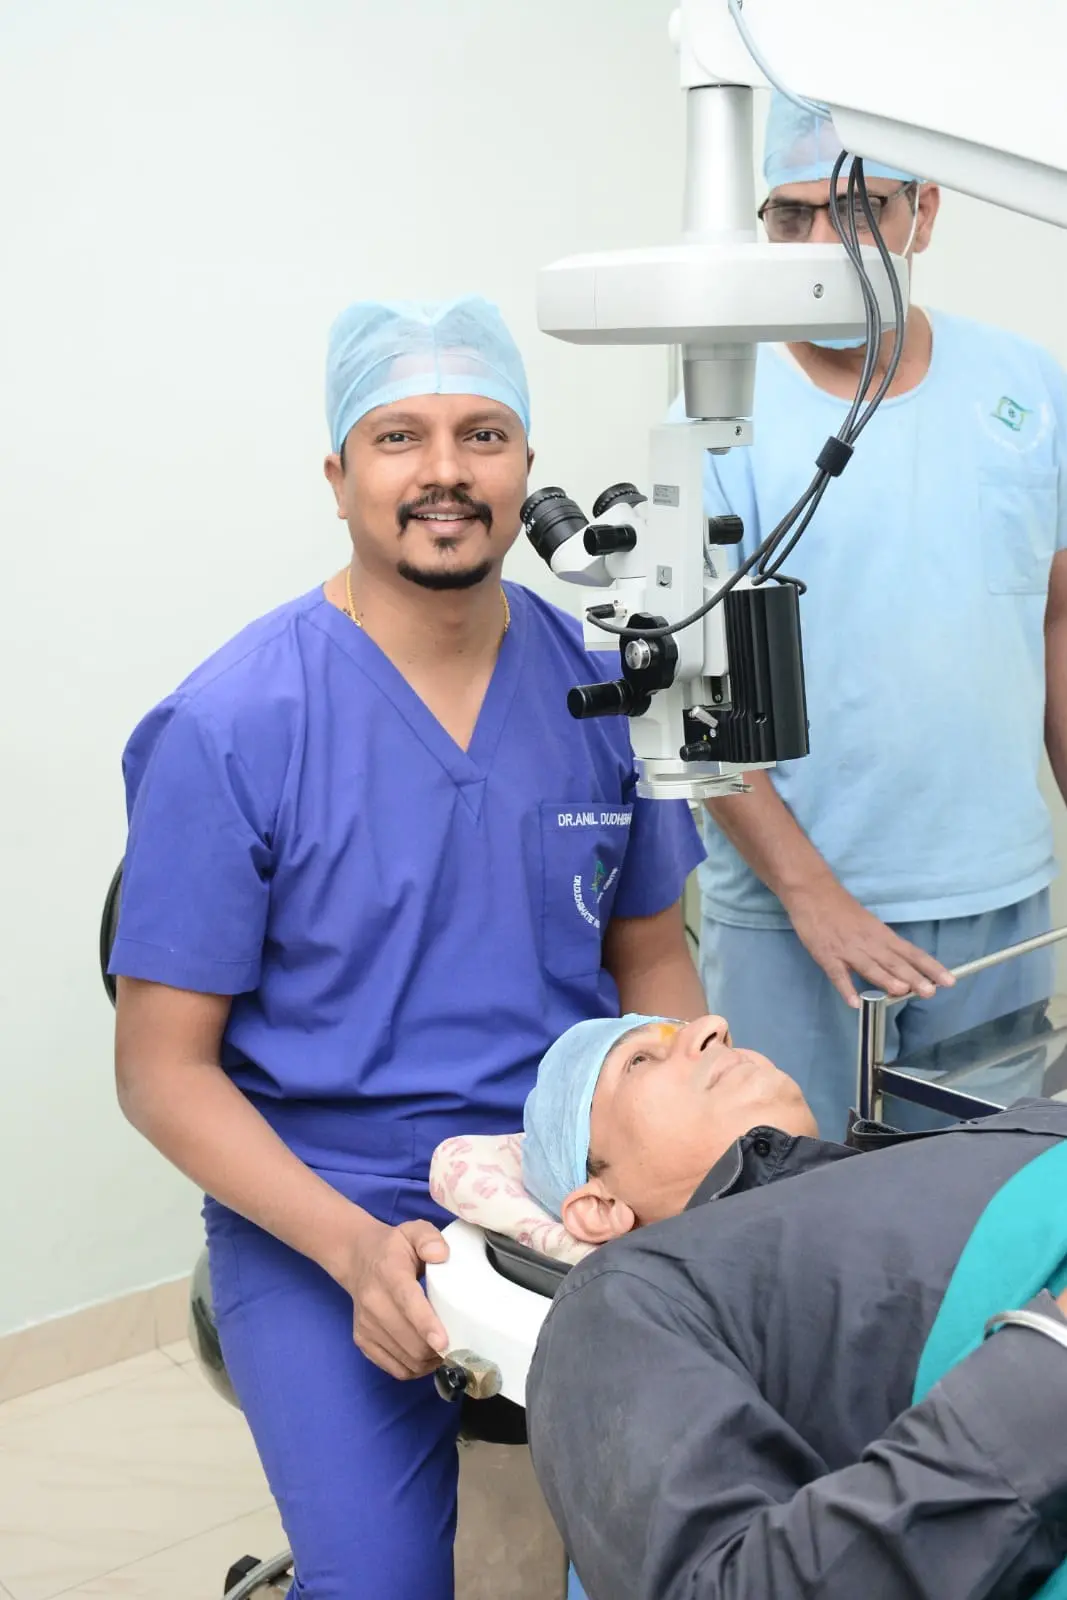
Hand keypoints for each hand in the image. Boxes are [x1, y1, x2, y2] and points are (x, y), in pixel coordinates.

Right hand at [340, 1217, 450, 1380]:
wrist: (358, 1259)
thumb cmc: (394, 1247)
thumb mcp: (413, 1230)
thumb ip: (429, 1238)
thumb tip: (441, 1255)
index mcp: (389, 1274)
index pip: (408, 1303)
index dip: (426, 1324)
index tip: (443, 1342)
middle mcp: (373, 1303)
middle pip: (409, 1340)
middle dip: (436, 1350)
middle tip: (460, 1346)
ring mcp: (366, 1325)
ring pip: (405, 1359)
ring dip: (429, 1361)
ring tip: (445, 1351)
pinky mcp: (362, 1340)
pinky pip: (394, 1368)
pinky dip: (415, 1369)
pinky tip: (427, 1357)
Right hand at [784, 877, 954, 1008]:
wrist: (813, 892)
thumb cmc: (843, 909)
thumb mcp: (869, 924)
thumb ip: (883, 947)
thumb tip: (902, 970)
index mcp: (881, 935)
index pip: (911, 953)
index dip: (930, 967)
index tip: (949, 980)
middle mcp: (869, 943)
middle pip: (894, 962)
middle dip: (913, 977)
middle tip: (930, 992)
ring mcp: (847, 950)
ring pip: (870, 966)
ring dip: (885, 980)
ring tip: (901, 993)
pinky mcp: (826, 955)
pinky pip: (837, 974)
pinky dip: (846, 988)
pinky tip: (854, 1002)